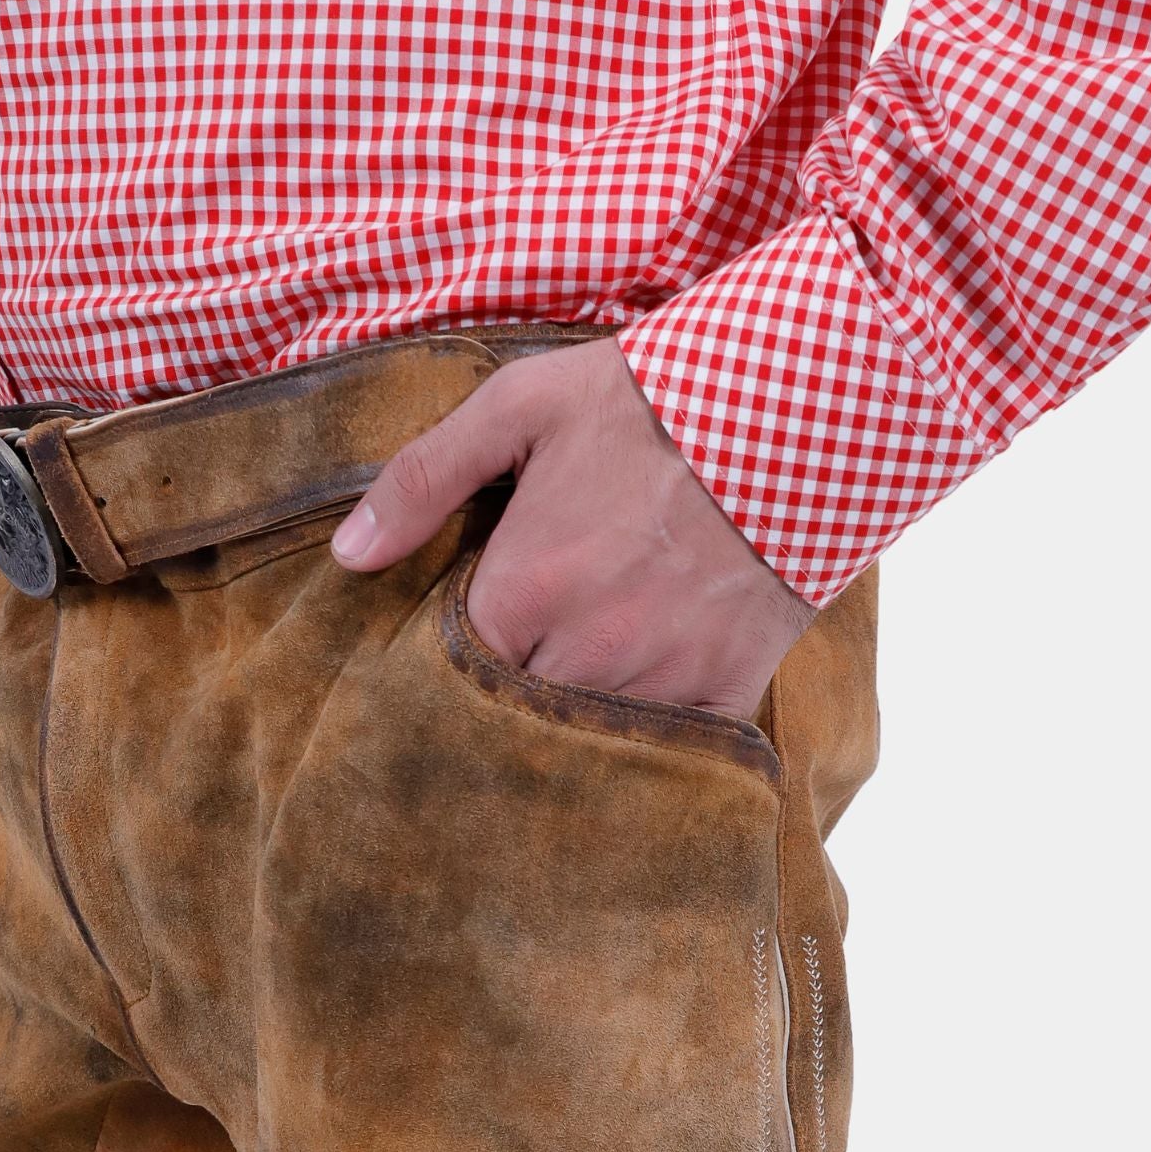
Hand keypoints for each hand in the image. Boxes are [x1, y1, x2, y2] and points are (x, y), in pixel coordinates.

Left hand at [330, 336, 814, 718]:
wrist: (802, 402)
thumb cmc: (653, 399)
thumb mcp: (522, 407)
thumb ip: (424, 478)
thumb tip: (348, 554)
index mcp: (525, 589)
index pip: (450, 671)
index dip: (442, 667)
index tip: (442, 659)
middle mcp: (587, 651)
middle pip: (514, 719)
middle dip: (500, 706)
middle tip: (501, 685)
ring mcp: (661, 678)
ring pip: (586, 744)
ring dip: (568, 728)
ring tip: (564, 697)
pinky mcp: (726, 692)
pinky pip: (670, 751)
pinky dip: (650, 743)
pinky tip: (632, 720)